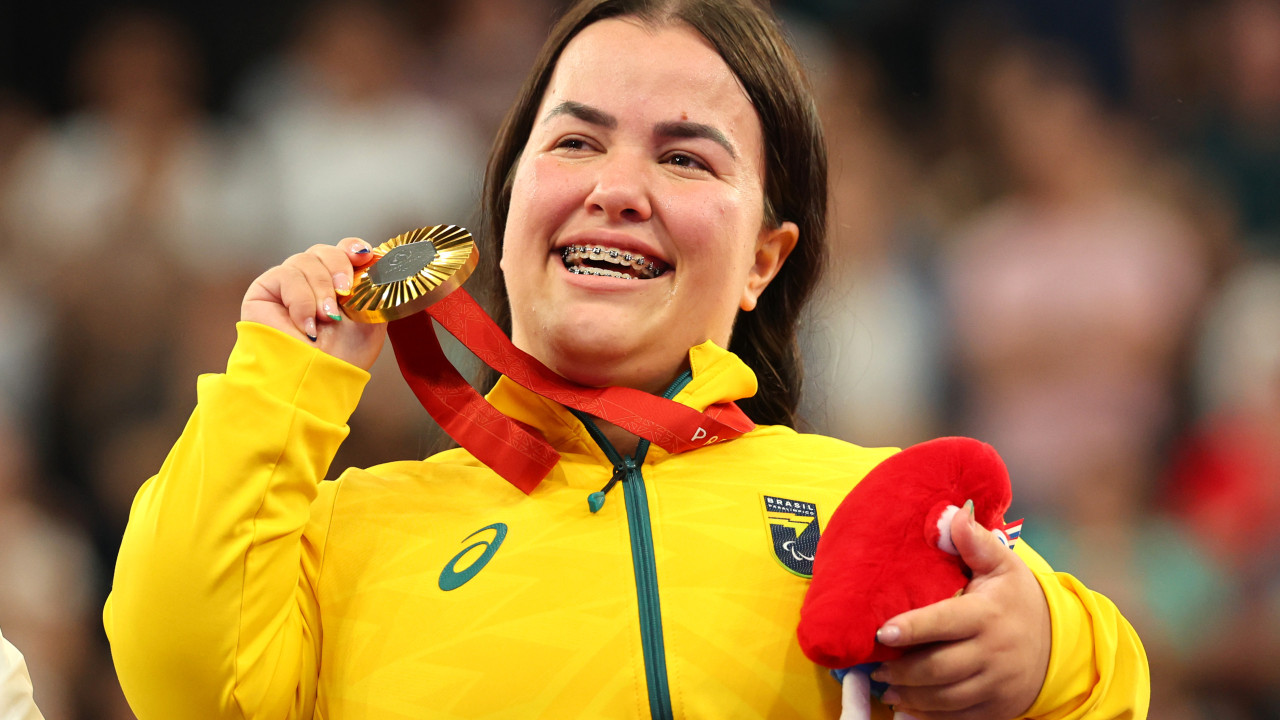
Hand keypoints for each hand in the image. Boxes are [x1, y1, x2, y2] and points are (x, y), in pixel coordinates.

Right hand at [242, 238, 385, 369]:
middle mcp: (312, 281)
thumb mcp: (372, 319)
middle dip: (339, 267)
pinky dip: (301, 299)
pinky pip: (286, 275)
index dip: (353, 248)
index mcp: (338, 284)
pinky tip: (307, 323)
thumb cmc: (343, 357)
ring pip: (305, 260)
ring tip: (326, 318)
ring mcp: (289, 284)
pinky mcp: (265, 290)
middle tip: (345, 292)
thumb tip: (380, 262)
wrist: (315, 379)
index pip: (344, 250)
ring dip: (321, 290)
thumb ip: (375, 289)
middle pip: (324, 250)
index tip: (364, 256)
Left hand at [870, 505, 1050, 719]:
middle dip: (902, 670)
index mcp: (987, 614)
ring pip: (944, 698)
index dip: (912, 628)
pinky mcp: (995, 709)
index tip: (881, 632)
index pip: (945, 622)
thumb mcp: (1004, 566)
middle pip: (938, 668)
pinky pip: (956, 718)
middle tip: (875, 666)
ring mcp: (995, 684)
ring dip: (909, 695)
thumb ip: (975, 544)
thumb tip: (952, 516)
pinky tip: (905, 706)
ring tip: (884, 686)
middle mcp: (992, 652)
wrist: (1060, 646)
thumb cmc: (1017, 600)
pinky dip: (927, 716)